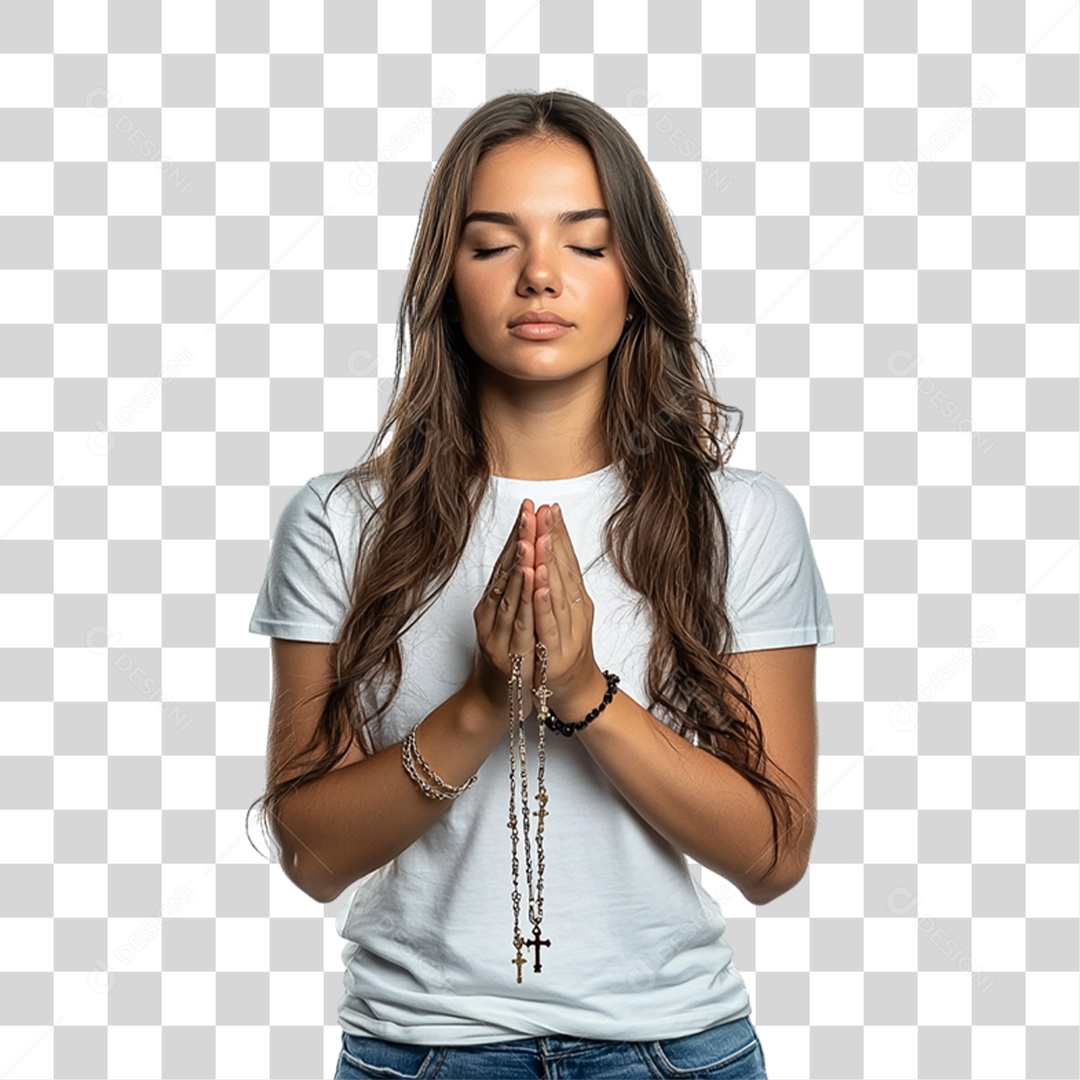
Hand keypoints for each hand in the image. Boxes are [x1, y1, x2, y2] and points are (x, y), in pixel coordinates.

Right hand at [465, 499, 538, 719]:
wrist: (495, 704)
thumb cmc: (506, 660)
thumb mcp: (506, 621)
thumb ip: (511, 592)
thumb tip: (523, 555)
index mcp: (491, 604)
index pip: (506, 562)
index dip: (516, 534)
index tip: (528, 507)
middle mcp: (490, 616)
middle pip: (506, 572)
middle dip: (519, 540)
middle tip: (529, 511)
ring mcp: (497, 635)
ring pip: (511, 594)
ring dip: (521, 564)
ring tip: (530, 537)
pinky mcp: (508, 655)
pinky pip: (519, 623)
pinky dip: (526, 600)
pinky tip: (533, 579)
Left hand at [531, 502, 603, 711]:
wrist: (573, 695)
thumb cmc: (564, 650)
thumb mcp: (565, 613)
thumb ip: (561, 585)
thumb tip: (551, 549)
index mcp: (577, 601)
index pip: (568, 561)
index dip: (559, 533)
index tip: (550, 506)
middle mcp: (576, 613)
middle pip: (562, 571)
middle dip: (552, 538)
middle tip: (544, 510)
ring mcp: (566, 633)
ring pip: (556, 594)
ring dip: (549, 564)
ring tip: (541, 537)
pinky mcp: (554, 655)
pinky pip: (548, 626)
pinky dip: (544, 604)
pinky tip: (539, 584)